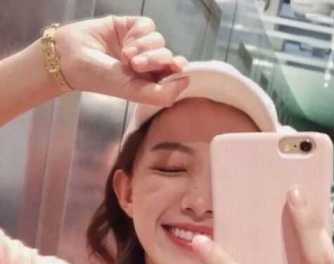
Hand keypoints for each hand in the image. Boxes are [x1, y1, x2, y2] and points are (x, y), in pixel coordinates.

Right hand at [54, 15, 188, 104]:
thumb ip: (162, 94)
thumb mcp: (133, 92)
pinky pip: (148, 26)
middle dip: (155, 60)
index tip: (176, 67)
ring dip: (145, 48)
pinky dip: (140, 34)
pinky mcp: (130, 26)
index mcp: (150, 81)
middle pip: (168, 56)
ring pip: (160, 40)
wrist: (72, 57)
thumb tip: (186, 80)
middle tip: (136, 65)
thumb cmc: (101, 79)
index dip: (177, 69)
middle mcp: (147, 63)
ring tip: (126, 57)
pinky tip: (126, 42)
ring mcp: (139, 45)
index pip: (175, 73)